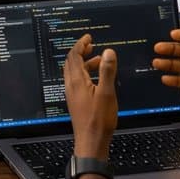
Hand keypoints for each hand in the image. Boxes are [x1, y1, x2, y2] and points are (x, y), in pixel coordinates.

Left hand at [63, 33, 116, 157]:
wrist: (91, 141)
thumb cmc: (99, 119)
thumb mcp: (107, 93)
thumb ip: (107, 71)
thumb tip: (108, 51)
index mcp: (76, 81)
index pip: (74, 56)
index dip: (80, 44)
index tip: (88, 37)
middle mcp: (71, 86)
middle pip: (71, 63)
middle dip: (81, 51)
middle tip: (92, 45)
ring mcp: (72, 94)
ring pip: (75, 72)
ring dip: (85, 63)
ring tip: (100, 60)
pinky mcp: (76, 102)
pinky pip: (77, 81)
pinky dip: (86, 74)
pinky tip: (97, 79)